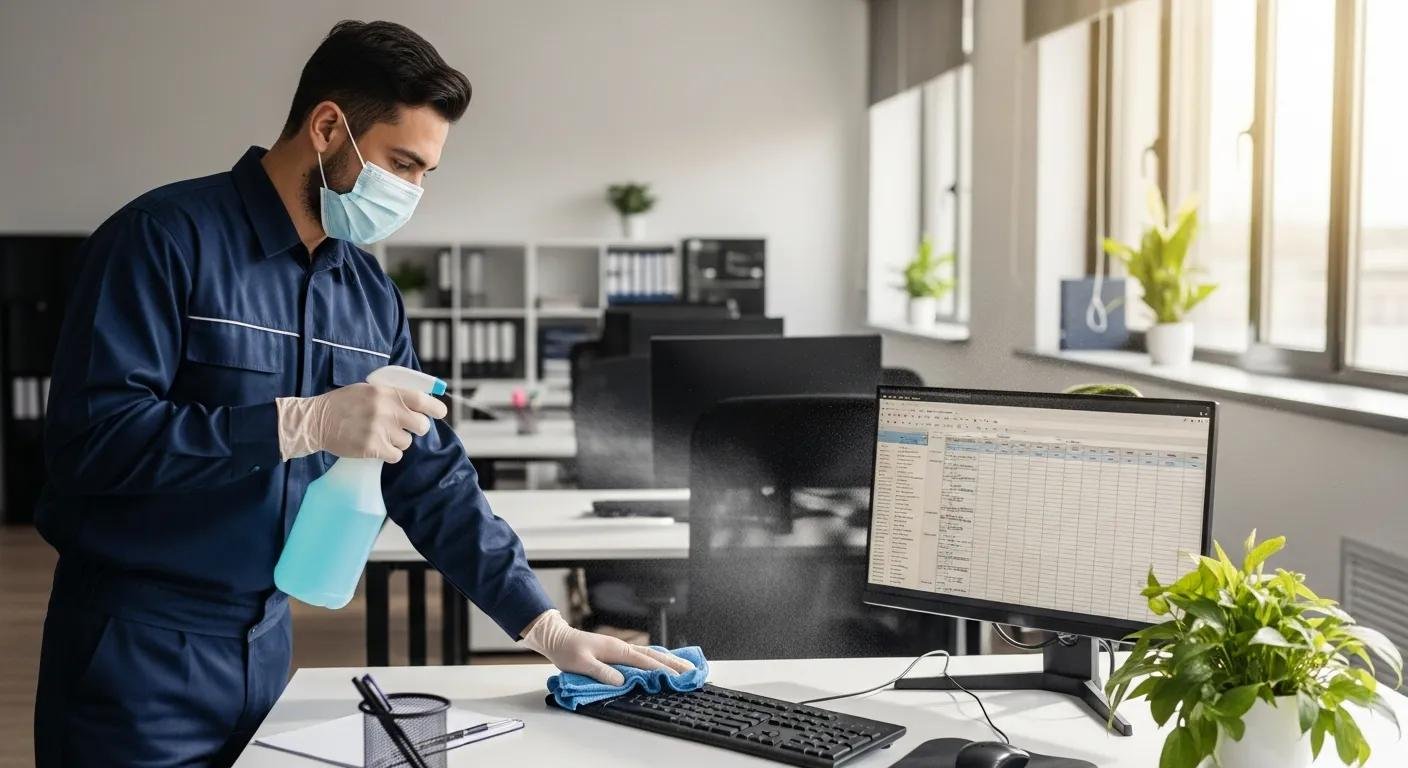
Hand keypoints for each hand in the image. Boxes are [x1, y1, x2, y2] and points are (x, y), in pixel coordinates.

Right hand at [276, 384, 447, 462]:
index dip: (436, 408)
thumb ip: (392, 394)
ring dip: (398, 441)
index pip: (422, 400)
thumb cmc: (343, 403)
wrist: (317, 421)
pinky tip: (377, 447)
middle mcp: (386, 410)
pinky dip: (390, 454)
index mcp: (386, 392)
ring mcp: (379, 430)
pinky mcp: (372, 448)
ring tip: (380, 435)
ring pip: (407, 442)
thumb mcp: (369, 389)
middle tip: (403, 427)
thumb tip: (421, 400)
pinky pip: (395, 455)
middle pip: (421, 425)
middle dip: (416, 428)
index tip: (440, 413)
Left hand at [519, 609, 693, 685]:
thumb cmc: (568, 650)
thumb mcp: (581, 663)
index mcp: (617, 649)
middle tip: (692, 671)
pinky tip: (661, 663)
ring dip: (667, 660)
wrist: (558, 638)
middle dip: (673, 663)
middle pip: (653, 655)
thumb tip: (621, 681)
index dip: (662, 669)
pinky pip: (641, 656)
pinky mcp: (617, 652)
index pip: (644, 661)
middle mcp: (622, 647)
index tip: (679, 677)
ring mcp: (620, 648)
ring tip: (684, 667)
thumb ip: (601, 672)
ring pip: (649, 654)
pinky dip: (655, 660)